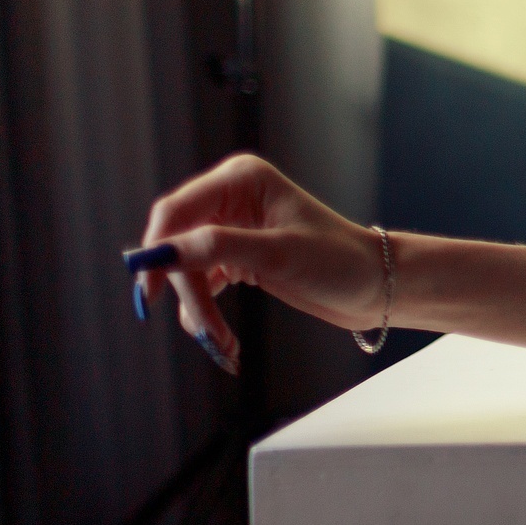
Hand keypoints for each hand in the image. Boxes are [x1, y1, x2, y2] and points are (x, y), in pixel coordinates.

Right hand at [132, 153, 386, 371]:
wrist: (376, 287)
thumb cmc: (340, 261)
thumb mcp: (278, 254)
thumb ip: (218, 247)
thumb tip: (163, 252)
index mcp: (241, 180)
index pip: (177, 210)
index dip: (157, 248)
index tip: (149, 290)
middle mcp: (232, 198)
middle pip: (178, 243)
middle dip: (187, 291)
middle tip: (205, 333)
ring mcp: (233, 228)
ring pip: (187, 269)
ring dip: (198, 308)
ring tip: (222, 344)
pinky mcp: (237, 256)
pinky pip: (201, 283)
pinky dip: (206, 311)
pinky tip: (221, 339)